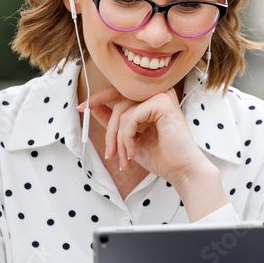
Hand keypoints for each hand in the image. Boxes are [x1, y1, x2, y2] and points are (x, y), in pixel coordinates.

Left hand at [83, 87, 202, 178]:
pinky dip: (127, 137)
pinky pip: (131, 116)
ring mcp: (161, 95)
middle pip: (119, 103)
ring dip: (119, 139)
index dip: (100, 99)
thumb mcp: (130, 137)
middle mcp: (158, 93)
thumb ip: (115, 121)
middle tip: (110, 153)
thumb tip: (92, 107)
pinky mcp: (162, 102)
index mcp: (152, 99)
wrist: (181, 171)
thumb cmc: (162, 157)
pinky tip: (133, 152)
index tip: (82, 108)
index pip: (121, 92)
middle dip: (110, 131)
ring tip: (125, 158)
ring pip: (123, 111)